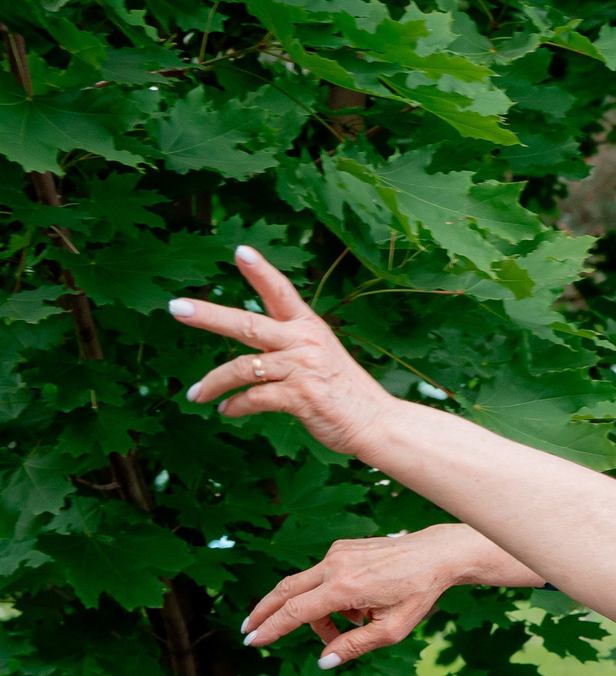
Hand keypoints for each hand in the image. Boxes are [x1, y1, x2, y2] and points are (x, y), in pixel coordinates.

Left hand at [169, 246, 398, 456]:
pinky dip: (235, 406)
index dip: (261, 271)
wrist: (377, 424)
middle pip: (246, 324)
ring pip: (241, 369)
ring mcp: (301, 369)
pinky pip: (253, 398)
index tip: (240, 251)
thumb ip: (287, 350)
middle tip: (177, 307)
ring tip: (196, 394)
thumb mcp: (321, 358)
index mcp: (309, 328)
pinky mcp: (299, 397)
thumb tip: (247, 360)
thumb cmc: (346, 393)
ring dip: (212, 383)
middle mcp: (304, 343)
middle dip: (208, 315)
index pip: (282, 292)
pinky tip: (227, 410)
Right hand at [242, 523, 504, 665]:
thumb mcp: (393, 629)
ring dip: (316, 612)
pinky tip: (360, 606)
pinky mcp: (342, 548)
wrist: (438, 555)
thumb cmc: (420, 593)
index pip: (295, 612)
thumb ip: (355, 645)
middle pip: (285, 592)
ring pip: (307, 586)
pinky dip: (331, 596)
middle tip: (249, 632)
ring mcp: (337, 553)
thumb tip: (324, 661)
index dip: (271, 628)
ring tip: (348, 626)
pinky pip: (324, 576)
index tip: (252, 641)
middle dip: (265, 613)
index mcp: (344, 588)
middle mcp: (334, 566)